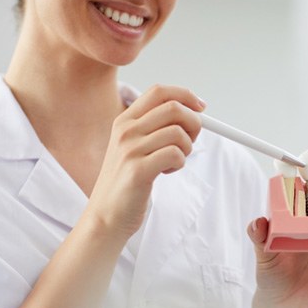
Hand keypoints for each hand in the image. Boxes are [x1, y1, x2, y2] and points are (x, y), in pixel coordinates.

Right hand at [86, 85, 204, 236]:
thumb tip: (193, 112)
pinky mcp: (138, 170)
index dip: (185, 95)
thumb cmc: (127, 181)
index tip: (201, 107)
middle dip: (193, 124)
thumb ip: (156, 128)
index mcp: (125, 120)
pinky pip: (175, 154)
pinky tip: (166, 172)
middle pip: (174, 108)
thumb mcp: (135, 146)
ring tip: (172, 162)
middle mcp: (125, 130)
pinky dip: (179, 163)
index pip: (159, 91)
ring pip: (178, 133)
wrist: (106, 215)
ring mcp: (130, 149)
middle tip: (189, 142)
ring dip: (186, 149)